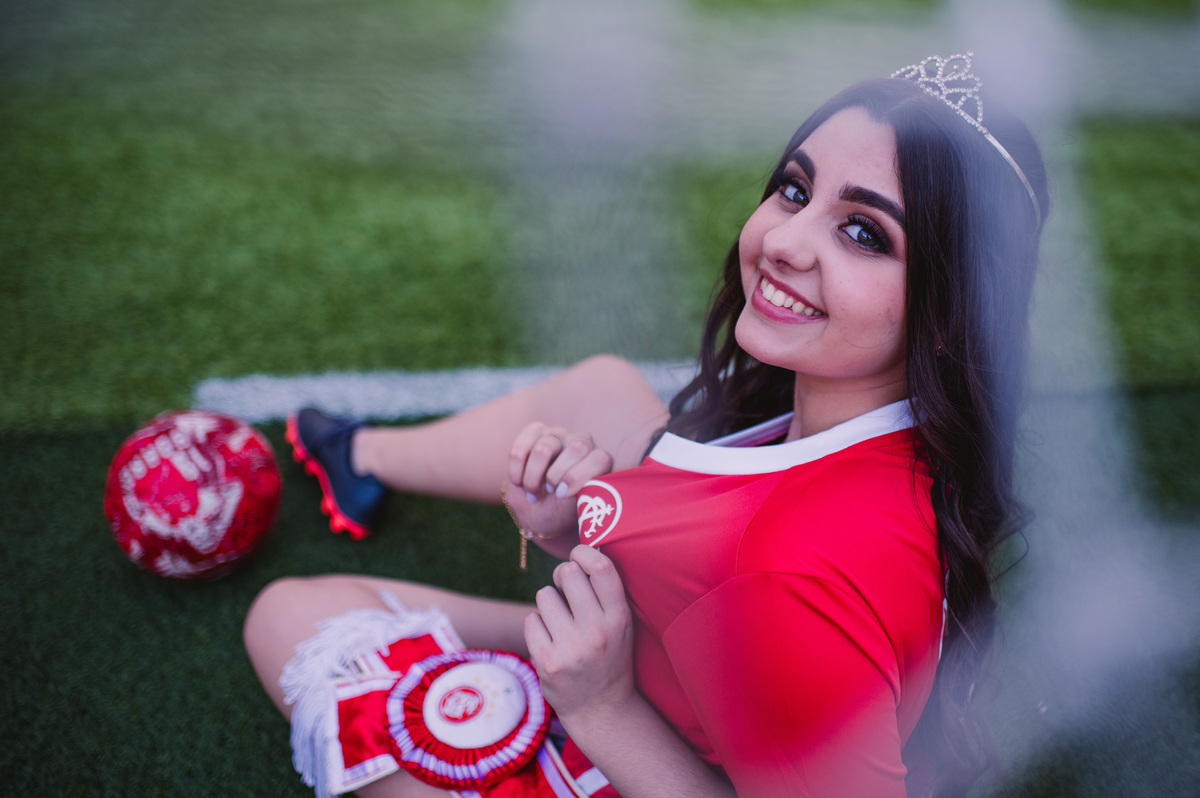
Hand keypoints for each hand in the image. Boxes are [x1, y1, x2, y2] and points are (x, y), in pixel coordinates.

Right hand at [503, 422, 612, 544]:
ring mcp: (559, 435)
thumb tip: (586, 488)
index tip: (563, 495)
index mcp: (599, 462)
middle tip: (549, 493)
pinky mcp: (535, 431)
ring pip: (544, 448)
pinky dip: (516, 470)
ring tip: (532, 493)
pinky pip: (522, 446)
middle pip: (577, 448)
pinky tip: (519, 482)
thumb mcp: (577, 510)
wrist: (537, 511)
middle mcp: (582, 443)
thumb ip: (587, 495)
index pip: (600, 459)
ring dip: (532, 478)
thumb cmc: (562, 511)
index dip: (580, 477)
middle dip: (557, 476)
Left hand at [524, 545, 634, 721]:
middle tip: (567, 591)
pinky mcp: (547, 662)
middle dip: (562, 576)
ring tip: (561, 622)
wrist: (601, 709)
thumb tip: (580, 550)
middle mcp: (597, 632)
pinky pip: (531, 620)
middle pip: (566, 573)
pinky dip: (537, 625)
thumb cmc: (610, 655)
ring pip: (545, 595)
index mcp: (619, 618)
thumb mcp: (622, 625)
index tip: (578, 556)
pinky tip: (550, 640)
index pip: (601, 568)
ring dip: (549, 603)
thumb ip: (606, 592)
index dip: (584, 553)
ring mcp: (571, 649)